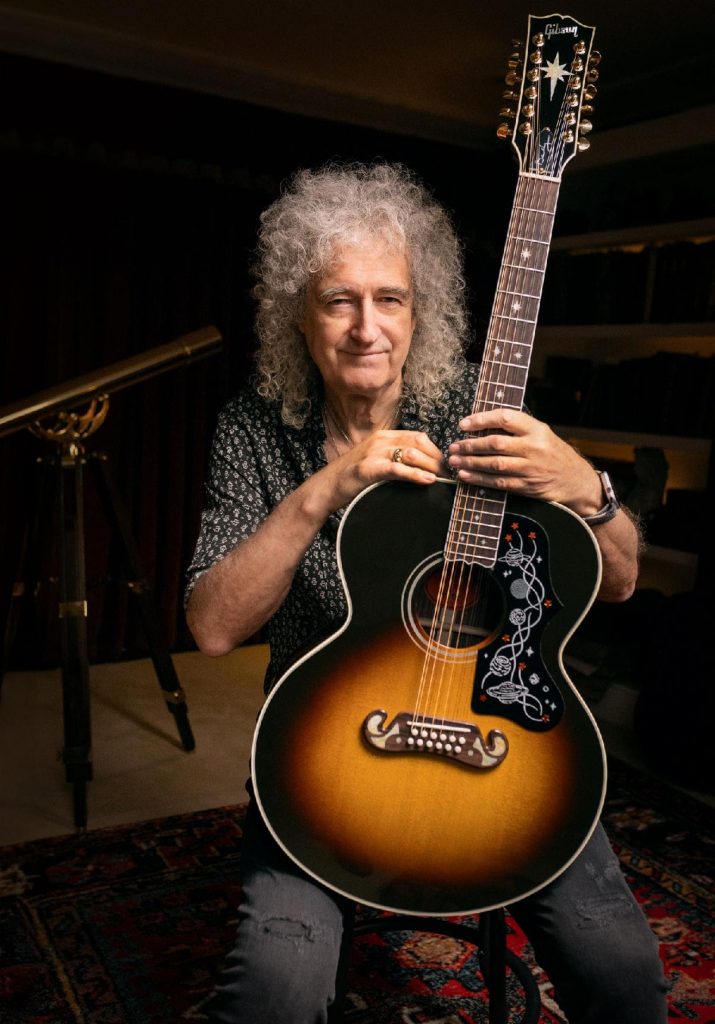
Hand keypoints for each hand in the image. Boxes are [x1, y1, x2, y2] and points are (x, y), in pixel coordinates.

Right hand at [324, 429, 447, 511]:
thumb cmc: (353, 479)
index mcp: (384, 436)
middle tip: (450, 476)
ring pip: (411, 453)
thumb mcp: (377, 463)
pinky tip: (427, 481)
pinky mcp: (368, 468)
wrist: (326, 489)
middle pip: (418, 443)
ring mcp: (373, 452)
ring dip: (431, 466)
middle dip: (438, 459)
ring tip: (443, 479)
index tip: (448, 467)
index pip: (419, 437)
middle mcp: (380, 440)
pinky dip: (414, 474)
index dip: (437, 451)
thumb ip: (396, 460)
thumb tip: (424, 470)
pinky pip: (396, 468)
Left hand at [447, 409, 603, 515]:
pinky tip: (466, 476)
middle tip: (454, 446)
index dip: (482, 419)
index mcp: (537, 429)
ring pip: (494, 464)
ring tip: (454, 460)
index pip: (506, 418)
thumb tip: (482, 423)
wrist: (576, 481)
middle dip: (470, 445)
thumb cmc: (554, 454)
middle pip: (496, 444)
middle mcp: (534, 447)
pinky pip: (499, 482)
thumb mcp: (542, 433)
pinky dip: (480, 479)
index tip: (463, 424)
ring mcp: (530, 468)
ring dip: (471, 463)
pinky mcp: (527, 486)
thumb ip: (518, 428)